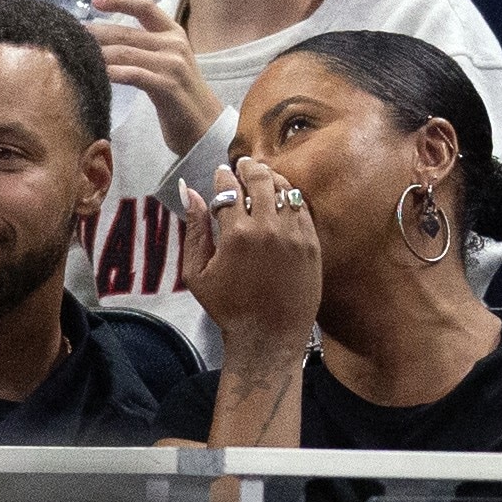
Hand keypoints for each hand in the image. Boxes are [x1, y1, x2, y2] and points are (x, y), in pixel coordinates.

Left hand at [87, 0, 223, 153]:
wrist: (206, 128)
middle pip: (126, 32)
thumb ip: (144, 51)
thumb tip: (106, 46)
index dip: (120, 0)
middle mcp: (174, 44)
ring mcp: (172, 65)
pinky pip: (133, 75)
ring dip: (98, 54)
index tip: (96, 0)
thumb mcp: (166, 66)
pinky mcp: (167, 86)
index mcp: (174, 34)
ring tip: (76, 55)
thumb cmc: (180, 99)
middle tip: (71, 36)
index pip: (145, 6)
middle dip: (95, 33)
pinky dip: (113, 73)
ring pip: (126, 52)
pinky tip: (96, 75)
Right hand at [179, 157, 319, 347]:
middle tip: (243, 164)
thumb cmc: (228, 308)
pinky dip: (291, 198)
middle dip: (248, 167)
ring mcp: (294, 234)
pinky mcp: (312, 244)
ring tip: (263, 176)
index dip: (222, 176)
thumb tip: (189, 192)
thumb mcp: (197, 273)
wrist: (269, 337)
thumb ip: (194, 230)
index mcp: (235, 234)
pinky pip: (302, 208)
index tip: (220, 172)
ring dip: (272, 178)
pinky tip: (282, 199)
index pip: (228, 188)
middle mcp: (268, 228)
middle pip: (259, 179)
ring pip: (285, 189)